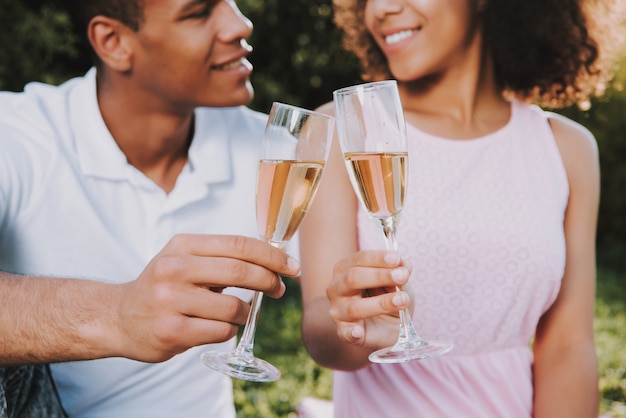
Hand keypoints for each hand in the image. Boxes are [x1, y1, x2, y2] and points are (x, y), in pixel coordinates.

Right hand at [110, 234, 299, 362]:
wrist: (119, 317)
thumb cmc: (164, 286)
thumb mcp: (184, 259)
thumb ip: (222, 257)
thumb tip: (274, 261)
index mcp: (182, 246)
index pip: (238, 245)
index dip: (271, 255)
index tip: (291, 266)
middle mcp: (173, 269)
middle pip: (240, 272)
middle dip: (269, 281)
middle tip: (280, 289)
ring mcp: (170, 301)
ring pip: (234, 308)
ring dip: (246, 312)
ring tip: (238, 312)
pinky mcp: (171, 331)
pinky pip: (221, 332)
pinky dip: (229, 330)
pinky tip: (216, 326)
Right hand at [327, 250, 411, 349]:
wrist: (386, 325)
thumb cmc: (387, 296)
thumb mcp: (397, 281)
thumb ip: (399, 271)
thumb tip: (403, 266)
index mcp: (345, 269)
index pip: (359, 259)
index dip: (377, 258)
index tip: (396, 259)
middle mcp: (336, 287)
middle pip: (352, 278)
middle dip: (379, 276)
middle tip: (403, 277)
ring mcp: (338, 311)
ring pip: (354, 307)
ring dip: (381, 303)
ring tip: (402, 300)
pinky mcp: (344, 332)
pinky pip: (346, 333)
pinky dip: (352, 333)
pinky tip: (358, 332)